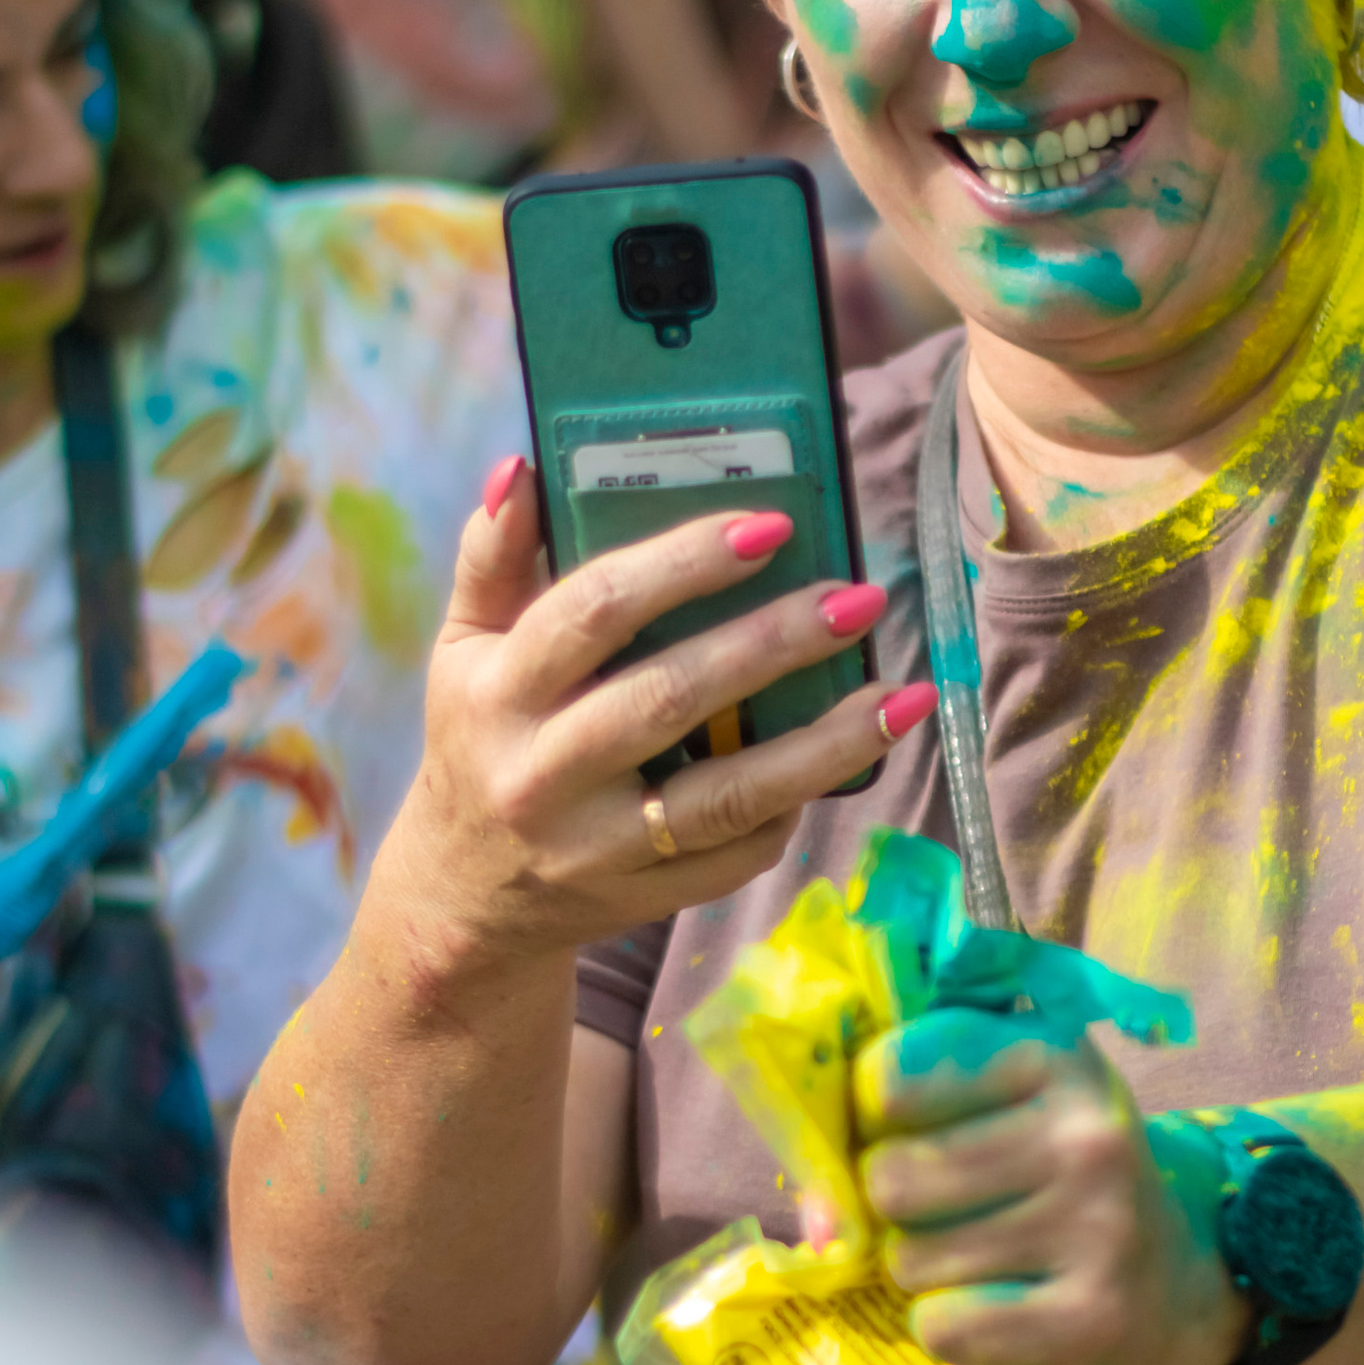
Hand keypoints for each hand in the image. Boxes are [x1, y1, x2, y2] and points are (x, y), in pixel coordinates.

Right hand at [376, 460, 931, 980]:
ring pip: (725, 795)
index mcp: (497, 693)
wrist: (466, 898)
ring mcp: (599, 846)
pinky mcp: (645, 897)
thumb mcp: (463, 650)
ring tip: (900, 697)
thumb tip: (526, 466)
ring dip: (824, 746)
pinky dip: (796, 805)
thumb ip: (492, 558)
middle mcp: (542, 773)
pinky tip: (849, 757)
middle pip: (669, 697)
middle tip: (854, 598)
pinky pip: (737, 853)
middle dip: (771, 643)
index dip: (684, 563)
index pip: (595, 610)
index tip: (770, 525)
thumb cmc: (481, 740)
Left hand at [855, 1012, 1248, 1364]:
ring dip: (926, 1275)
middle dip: (898, 1210)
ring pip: (912, 1260)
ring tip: (985, 1264)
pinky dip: (950, 1329)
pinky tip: (997, 1313)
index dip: (873, 1118)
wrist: (1174, 1280)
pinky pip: (945, 1327)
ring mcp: (1098, 1226)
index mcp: (1051, 1056)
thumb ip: (897, 1117)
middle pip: (891, 1177)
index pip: (891, 1077)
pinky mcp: (1090, 1317)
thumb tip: (821, 1221)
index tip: (907, 1131)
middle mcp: (1085, 1133)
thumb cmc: (1054, 1180)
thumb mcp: (1001, 1107)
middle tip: (950, 1215)